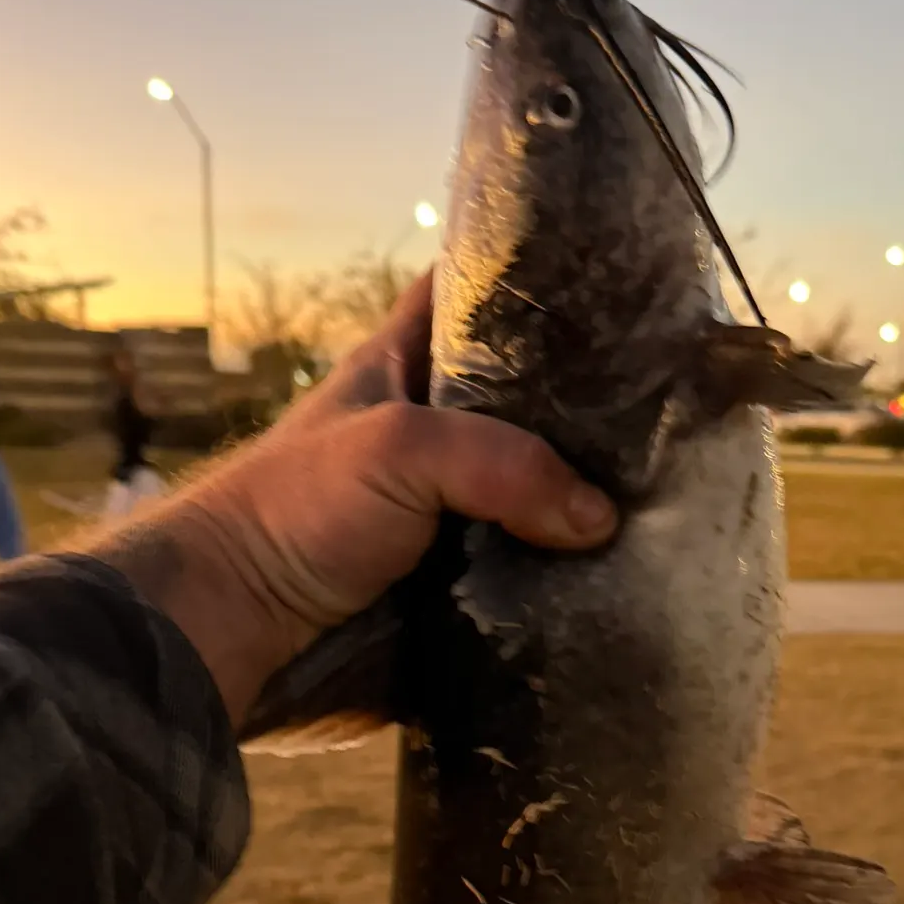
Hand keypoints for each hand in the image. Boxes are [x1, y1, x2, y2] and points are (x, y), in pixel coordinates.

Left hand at [89, 272, 616, 722]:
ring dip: (585, 496)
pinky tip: (620, 567)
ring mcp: (444, 504)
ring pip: (534, 485)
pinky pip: (523, 559)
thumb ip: (502, 465)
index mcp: (404, 364)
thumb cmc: (297, 507)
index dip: (535, 278)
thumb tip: (599, 518)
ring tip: (663, 496)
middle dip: (590, 405)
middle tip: (667, 411)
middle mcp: (433, 427)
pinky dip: (563, 564)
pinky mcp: (453, 574)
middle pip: (527, 399)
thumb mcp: (398, 449)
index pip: (475, 291)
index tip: (618, 285)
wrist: (235, 624)